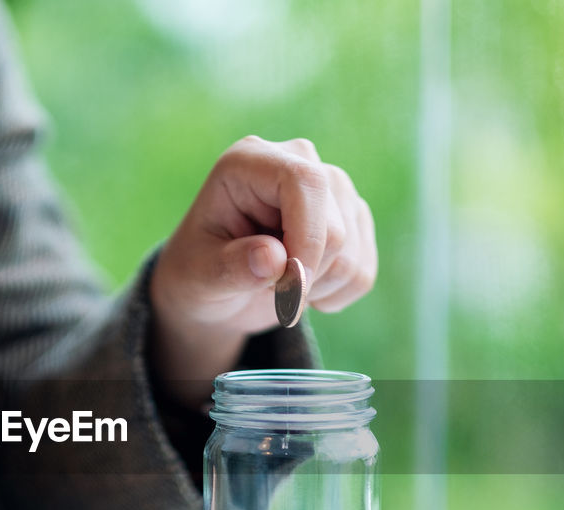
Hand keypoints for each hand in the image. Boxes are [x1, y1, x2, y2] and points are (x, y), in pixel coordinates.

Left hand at [148, 136, 376, 405]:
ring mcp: (332, 189)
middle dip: (304, 275)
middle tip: (265, 290)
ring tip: (278, 287)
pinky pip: (364, 271)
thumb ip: (233, 267)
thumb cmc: (199, 274)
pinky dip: (335, 295)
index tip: (287, 286)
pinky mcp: (352, 218)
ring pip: (352, 253)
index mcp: (250, 161)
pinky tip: (303, 290)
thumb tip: (275, 259)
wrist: (215, 291)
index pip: (304, 182)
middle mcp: (298, 162)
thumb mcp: (201, 276)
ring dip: (316, 289)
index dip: (305, 239)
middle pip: (335, 227)